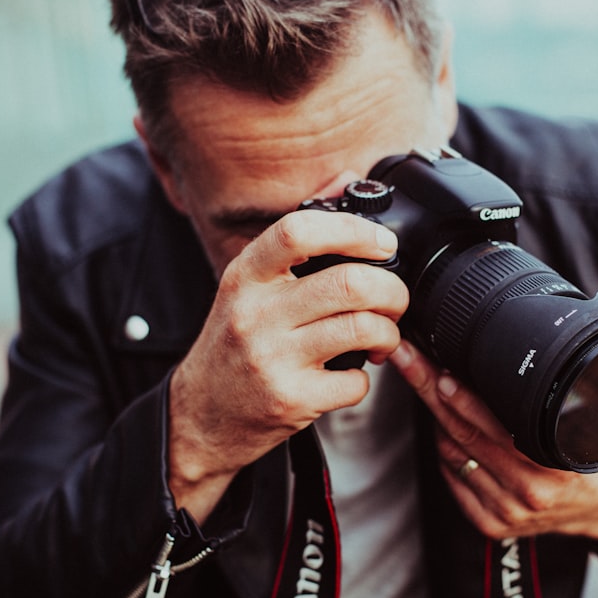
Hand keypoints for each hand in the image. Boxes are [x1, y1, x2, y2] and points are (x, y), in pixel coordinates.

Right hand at [168, 207, 408, 521]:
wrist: (202, 414)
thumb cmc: (233, 345)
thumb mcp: (247, 287)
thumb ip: (293, 243)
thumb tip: (342, 182)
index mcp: (245, 276)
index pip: (298, 231)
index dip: (352, 230)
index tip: (382, 241)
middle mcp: (255, 314)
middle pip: (348, 283)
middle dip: (391, 290)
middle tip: (394, 299)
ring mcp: (272, 359)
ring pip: (362, 329)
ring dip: (388, 332)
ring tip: (381, 336)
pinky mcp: (290, 399)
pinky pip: (356, 381)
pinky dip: (367, 378)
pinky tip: (352, 373)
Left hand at [390, 340, 597, 550]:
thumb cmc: (594, 452)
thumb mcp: (581, 420)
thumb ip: (542, 399)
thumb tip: (500, 359)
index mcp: (554, 463)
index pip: (493, 424)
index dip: (461, 395)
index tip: (438, 370)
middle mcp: (528, 491)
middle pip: (461, 433)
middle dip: (429, 391)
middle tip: (409, 360)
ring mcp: (507, 512)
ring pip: (451, 453)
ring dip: (438, 419)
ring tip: (434, 386)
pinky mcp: (492, 524)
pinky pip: (452, 476)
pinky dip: (446, 449)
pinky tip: (450, 428)